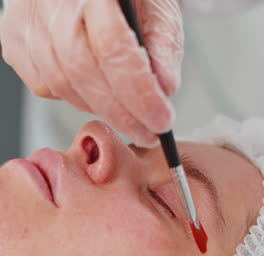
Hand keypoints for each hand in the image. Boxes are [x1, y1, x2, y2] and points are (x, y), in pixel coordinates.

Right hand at [0, 0, 183, 146]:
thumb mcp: (156, 7)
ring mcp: (27, 19)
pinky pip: (42, 85)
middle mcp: (52, 1)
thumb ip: (163, 45)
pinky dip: (72, 98)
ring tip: (125, 113)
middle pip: (82, 72)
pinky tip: (93, 93)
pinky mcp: (15, 37)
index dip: (139, 94)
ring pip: (61, 84)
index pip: (113, 49)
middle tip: (147, 132)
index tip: (160, 121)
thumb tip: (165, 90)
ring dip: (98, 108)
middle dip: (120, 113)